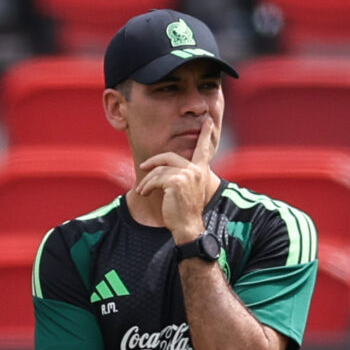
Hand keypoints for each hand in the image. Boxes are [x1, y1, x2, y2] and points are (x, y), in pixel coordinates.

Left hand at [133, 116, 216, 241]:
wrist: (188, 227)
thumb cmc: (185, 211)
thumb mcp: (187, 190)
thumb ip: (181, 176)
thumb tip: (162, 170)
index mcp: (201, 170)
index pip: (203, 149)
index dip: (206, 135)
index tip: (208, 122)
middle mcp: (196, 170)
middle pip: (169, 157)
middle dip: (154, 161)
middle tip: (143, 166)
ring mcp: (187, 175)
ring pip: (159, 171)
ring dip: (147, 181)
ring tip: (142, 190)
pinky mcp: (176, 181)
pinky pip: (156, 179)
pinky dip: (147, 186)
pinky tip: (143, 193)